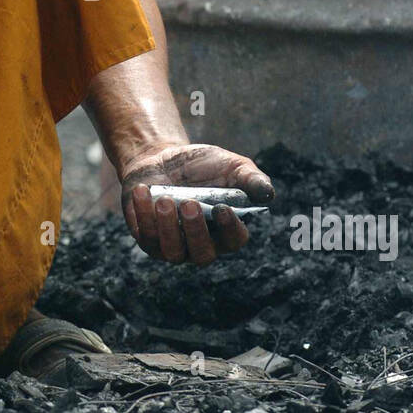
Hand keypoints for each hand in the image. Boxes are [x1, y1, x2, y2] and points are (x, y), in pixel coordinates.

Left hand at [120, 143, 273, 266]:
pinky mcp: (148, 239)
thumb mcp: (231, 165)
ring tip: (165, 199)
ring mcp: (173, 245)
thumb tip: (269, 194)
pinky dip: (143, 215)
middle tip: (190, 204)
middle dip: (196, 232)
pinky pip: (146, 237)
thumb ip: (251, 178)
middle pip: (202, 254)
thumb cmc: (202, 165)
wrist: (162, 158)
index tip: (222, 207)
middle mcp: (201, 244)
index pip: (234, 240)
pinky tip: (143, 191)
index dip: (230, 228)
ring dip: (168, 227)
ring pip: (173, 252)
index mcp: (226, 229)